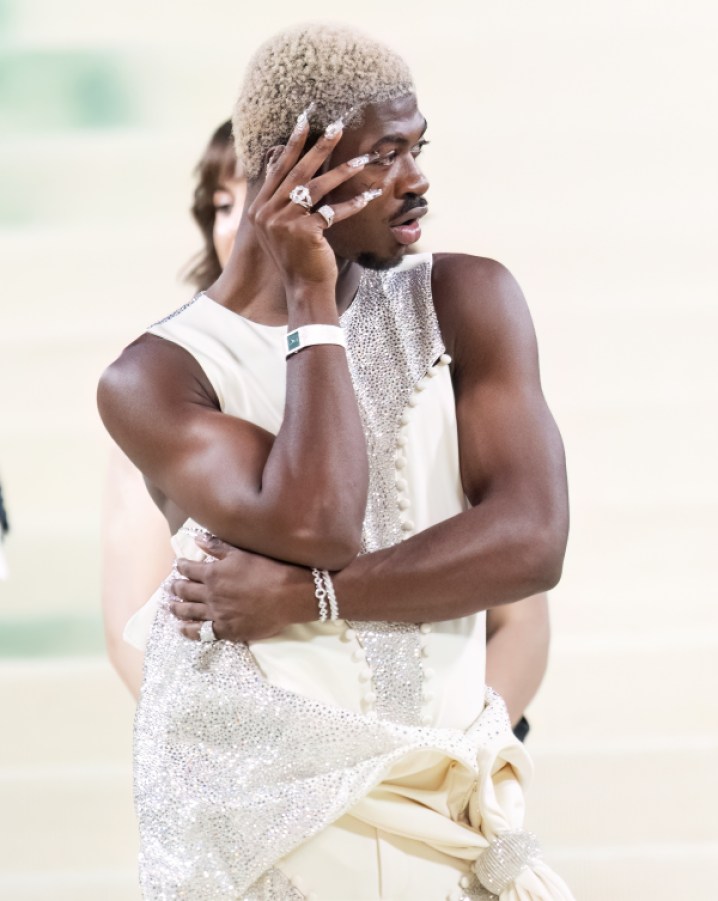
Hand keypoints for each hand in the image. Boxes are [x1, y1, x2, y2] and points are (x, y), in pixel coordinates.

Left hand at [169, 536, 315, 641]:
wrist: (288, 595)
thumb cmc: (268, 569)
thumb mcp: (242, 552)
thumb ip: (218, 547)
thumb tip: (197, 540)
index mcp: (213, 573)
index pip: (189, 569)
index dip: (181, 567)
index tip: (178, 566)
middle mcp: (211, 594)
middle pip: (185, 591)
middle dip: (176, 588)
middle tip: (171, 587)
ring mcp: (217, 614)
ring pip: (189, 612)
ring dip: (177, 609)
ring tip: (170, 607)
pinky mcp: (226, 630)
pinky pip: (201, 632)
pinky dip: (189, 631)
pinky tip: (183, 629)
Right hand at [248, 109, 379, 291]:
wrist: (303, 289)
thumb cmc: (298, 258)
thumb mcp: (281, 227)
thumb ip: (282, 200)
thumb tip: (281, 163)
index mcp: (260, 209)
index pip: (278, 169)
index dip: (293, 145)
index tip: (305, 121)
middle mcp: (267, 213)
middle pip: (297, 172)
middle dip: (319, 147)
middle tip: (337, 126)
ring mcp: (284, 222)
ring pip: (317, 188)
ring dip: (343, 171)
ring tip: (362, 158)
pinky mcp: (304, 232)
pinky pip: (333, 211)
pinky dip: (352, 204)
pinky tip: (369, 196)